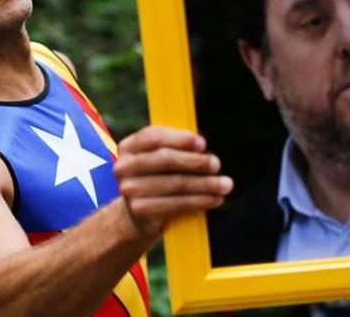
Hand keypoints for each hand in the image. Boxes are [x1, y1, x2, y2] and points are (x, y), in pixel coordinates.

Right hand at [113, 126, 232, 237]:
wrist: (140, 213)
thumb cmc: (160, 176)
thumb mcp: (162, 157)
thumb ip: (179, 147)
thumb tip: (204, 147)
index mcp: (130, 146)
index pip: (153, 137)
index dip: (179, 139)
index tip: (202, 143)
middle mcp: (124, 166)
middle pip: (165, 159)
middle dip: (196, 161)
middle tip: (217, 164)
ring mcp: (130, 189)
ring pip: (174, 183)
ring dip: (204, 184)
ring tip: (225, 184)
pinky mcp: (141, 210)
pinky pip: (176, 204)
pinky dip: (199, 201)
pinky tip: (215, 199)